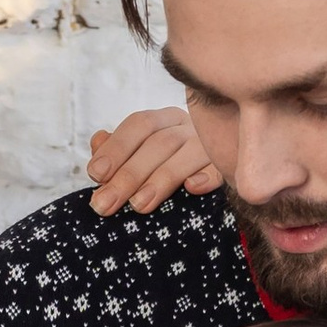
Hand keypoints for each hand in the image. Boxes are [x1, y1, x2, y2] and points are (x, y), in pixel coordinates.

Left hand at [86, 105, 224, 215]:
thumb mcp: (143, 154)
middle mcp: (189, 128)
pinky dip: (207, 176)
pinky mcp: (231, 167)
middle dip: (128, 174)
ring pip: (186, 154)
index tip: (95, 173)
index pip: (139, 125)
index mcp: (166, 121)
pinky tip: (191, 188)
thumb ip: (118, 150)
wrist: (231, 167)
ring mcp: (213, 146)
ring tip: (138, 205)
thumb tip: (98, 140)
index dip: (116, 148)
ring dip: (160, 179)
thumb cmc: (172, 166)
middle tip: (105, 204)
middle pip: (158, 143)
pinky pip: (221, 168)